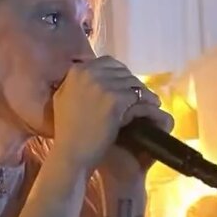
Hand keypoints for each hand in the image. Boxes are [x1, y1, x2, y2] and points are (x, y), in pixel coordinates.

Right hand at [51, 57, 173, 175]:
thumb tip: (86, 70)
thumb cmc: (68, 133)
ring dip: (143, 92)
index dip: (120, 73)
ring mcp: (102, 85)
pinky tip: (153, 108)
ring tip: (151, 101)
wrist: (71, 154)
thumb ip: (76, 83)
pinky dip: (147, 102)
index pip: (107, 62)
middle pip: (121, 71)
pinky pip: (137, 96)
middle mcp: (88, 73)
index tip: (126, 85)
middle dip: (132, 82)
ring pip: (132, 82)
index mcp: (77, 71)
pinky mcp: (114, 100)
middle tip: (142, 94)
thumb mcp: (63, 99)